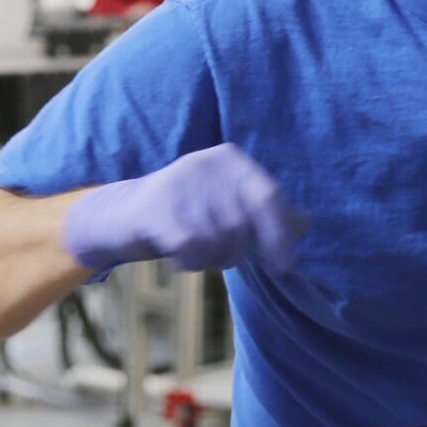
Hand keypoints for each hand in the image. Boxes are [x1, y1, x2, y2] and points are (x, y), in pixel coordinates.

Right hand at [61, 144, 305, 276]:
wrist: (120, 217)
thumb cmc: (187, 213)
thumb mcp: (228, 206)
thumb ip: (267, 214)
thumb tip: (307, 224)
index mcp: (231, 160)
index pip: (270, 197)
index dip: (281, 235)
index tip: (286, 266)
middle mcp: (207, 163)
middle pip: (243, 225)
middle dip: (235, 252)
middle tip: (218, 255)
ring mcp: (180, 184)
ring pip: (218, 241)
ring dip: (211, 259)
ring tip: (195, 252)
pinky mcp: (157, 209)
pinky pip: (192, 249)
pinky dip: (190, 263)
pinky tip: (179, 256)